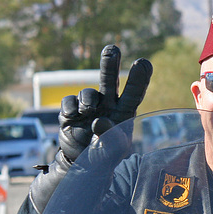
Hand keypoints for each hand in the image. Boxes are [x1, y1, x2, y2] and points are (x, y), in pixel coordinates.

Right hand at [58, 45, 152, 161]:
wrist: (82, 164)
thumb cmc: (104, 155)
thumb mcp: (112, 152)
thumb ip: (109, 138)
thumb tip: (99, 121)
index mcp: (124, 112)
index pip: (134, 93)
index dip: (139, 78)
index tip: (143, 62)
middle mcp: (107, 105)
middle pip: (109, 80)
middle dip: (110, 63)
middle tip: (112, 49)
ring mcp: (88, 107)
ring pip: (87, 92)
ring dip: (87, 99)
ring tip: (88, 110)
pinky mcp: (70, 113)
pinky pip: (69, 102)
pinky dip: (70, 107)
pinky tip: (73, 116)